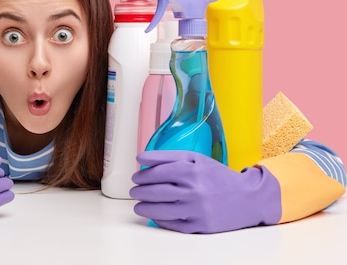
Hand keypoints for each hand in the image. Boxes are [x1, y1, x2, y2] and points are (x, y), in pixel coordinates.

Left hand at [130, 150, 280, 233]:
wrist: (248, 198)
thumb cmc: (218, 176)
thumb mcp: (197, 159)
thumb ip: (168, 156)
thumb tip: (141, 157)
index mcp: (192, 171)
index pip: (158, 172)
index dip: (143, 175)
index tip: (136, 176)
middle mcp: (194, 190)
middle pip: (156, 191)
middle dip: (140, 191)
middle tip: (134, 190)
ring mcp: (197, 210)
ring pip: (160, 210)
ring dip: (144, 207)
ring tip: (138, 204)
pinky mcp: (200, 226)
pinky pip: (172, 224)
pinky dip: (159, 219)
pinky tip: (154, 214)